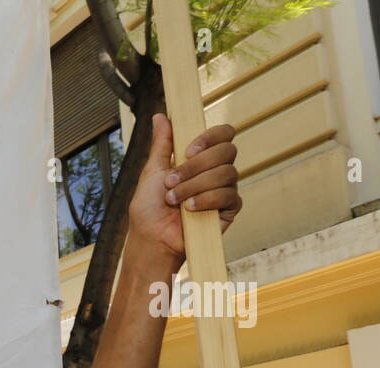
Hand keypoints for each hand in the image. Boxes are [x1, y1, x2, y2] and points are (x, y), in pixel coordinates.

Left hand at [127, 113, 241, 263]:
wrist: (152, 239)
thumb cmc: (149, 209)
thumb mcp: (152, 171)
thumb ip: (161, 144)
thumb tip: (161, 116)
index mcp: (201, 158)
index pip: (223, 134)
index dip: (210, 137)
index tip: (187, 150)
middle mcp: (216, 171)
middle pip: (227, 151)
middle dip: (196, 166)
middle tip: (171, 182)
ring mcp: (225, 189)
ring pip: (226, 173)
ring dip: (195, 186)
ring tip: (174, 200)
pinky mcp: (229, 209)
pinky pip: (230, 195)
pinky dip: (207, 200)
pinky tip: (190, 209)